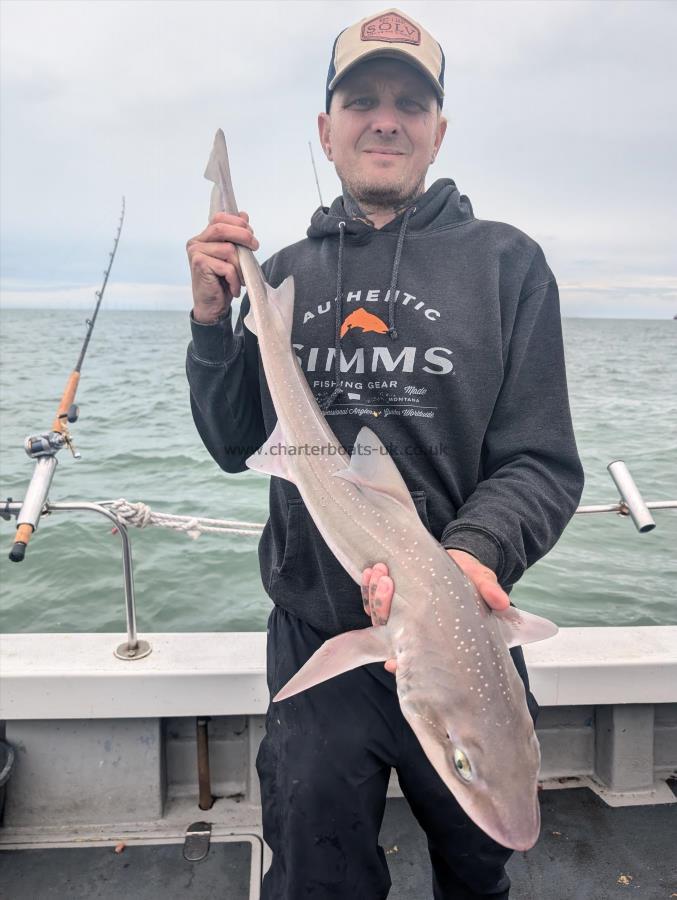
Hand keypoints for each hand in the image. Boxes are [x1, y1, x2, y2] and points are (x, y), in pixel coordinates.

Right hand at [186, 211, 259, 321]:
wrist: (212, 306)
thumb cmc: (222, 282)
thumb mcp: (232, 257)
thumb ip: (235, 237)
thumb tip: (244, 215)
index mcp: (203, 237)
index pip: (219, 218)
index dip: (237, 222)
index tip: (251, 233)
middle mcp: (195, 242)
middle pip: (222, 228)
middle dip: (243, 235)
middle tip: (255, 246)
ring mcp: (196, 253)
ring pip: (228, 249)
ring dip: (240, 266)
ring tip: (241, 278)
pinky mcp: (199, 264)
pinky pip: (226, 266)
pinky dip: (235, 279)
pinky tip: (233, 288)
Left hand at [361, 550, 509, 673]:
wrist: (460, 561)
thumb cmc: (471, 579)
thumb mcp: (482, 582)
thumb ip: (489, 591)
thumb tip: (501, 603)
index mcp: (434, 634)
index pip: (412, 656)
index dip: (400, 663)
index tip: (392, 663)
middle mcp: (413, 627)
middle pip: (387, 630)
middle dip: (382, 607)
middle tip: (387, 582)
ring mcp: (400, 612)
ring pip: (377, 613)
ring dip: (373, 593)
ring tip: (379, 571)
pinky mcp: (392, 595)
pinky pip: (373, 596)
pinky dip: (369, 584)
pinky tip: (371, 570)